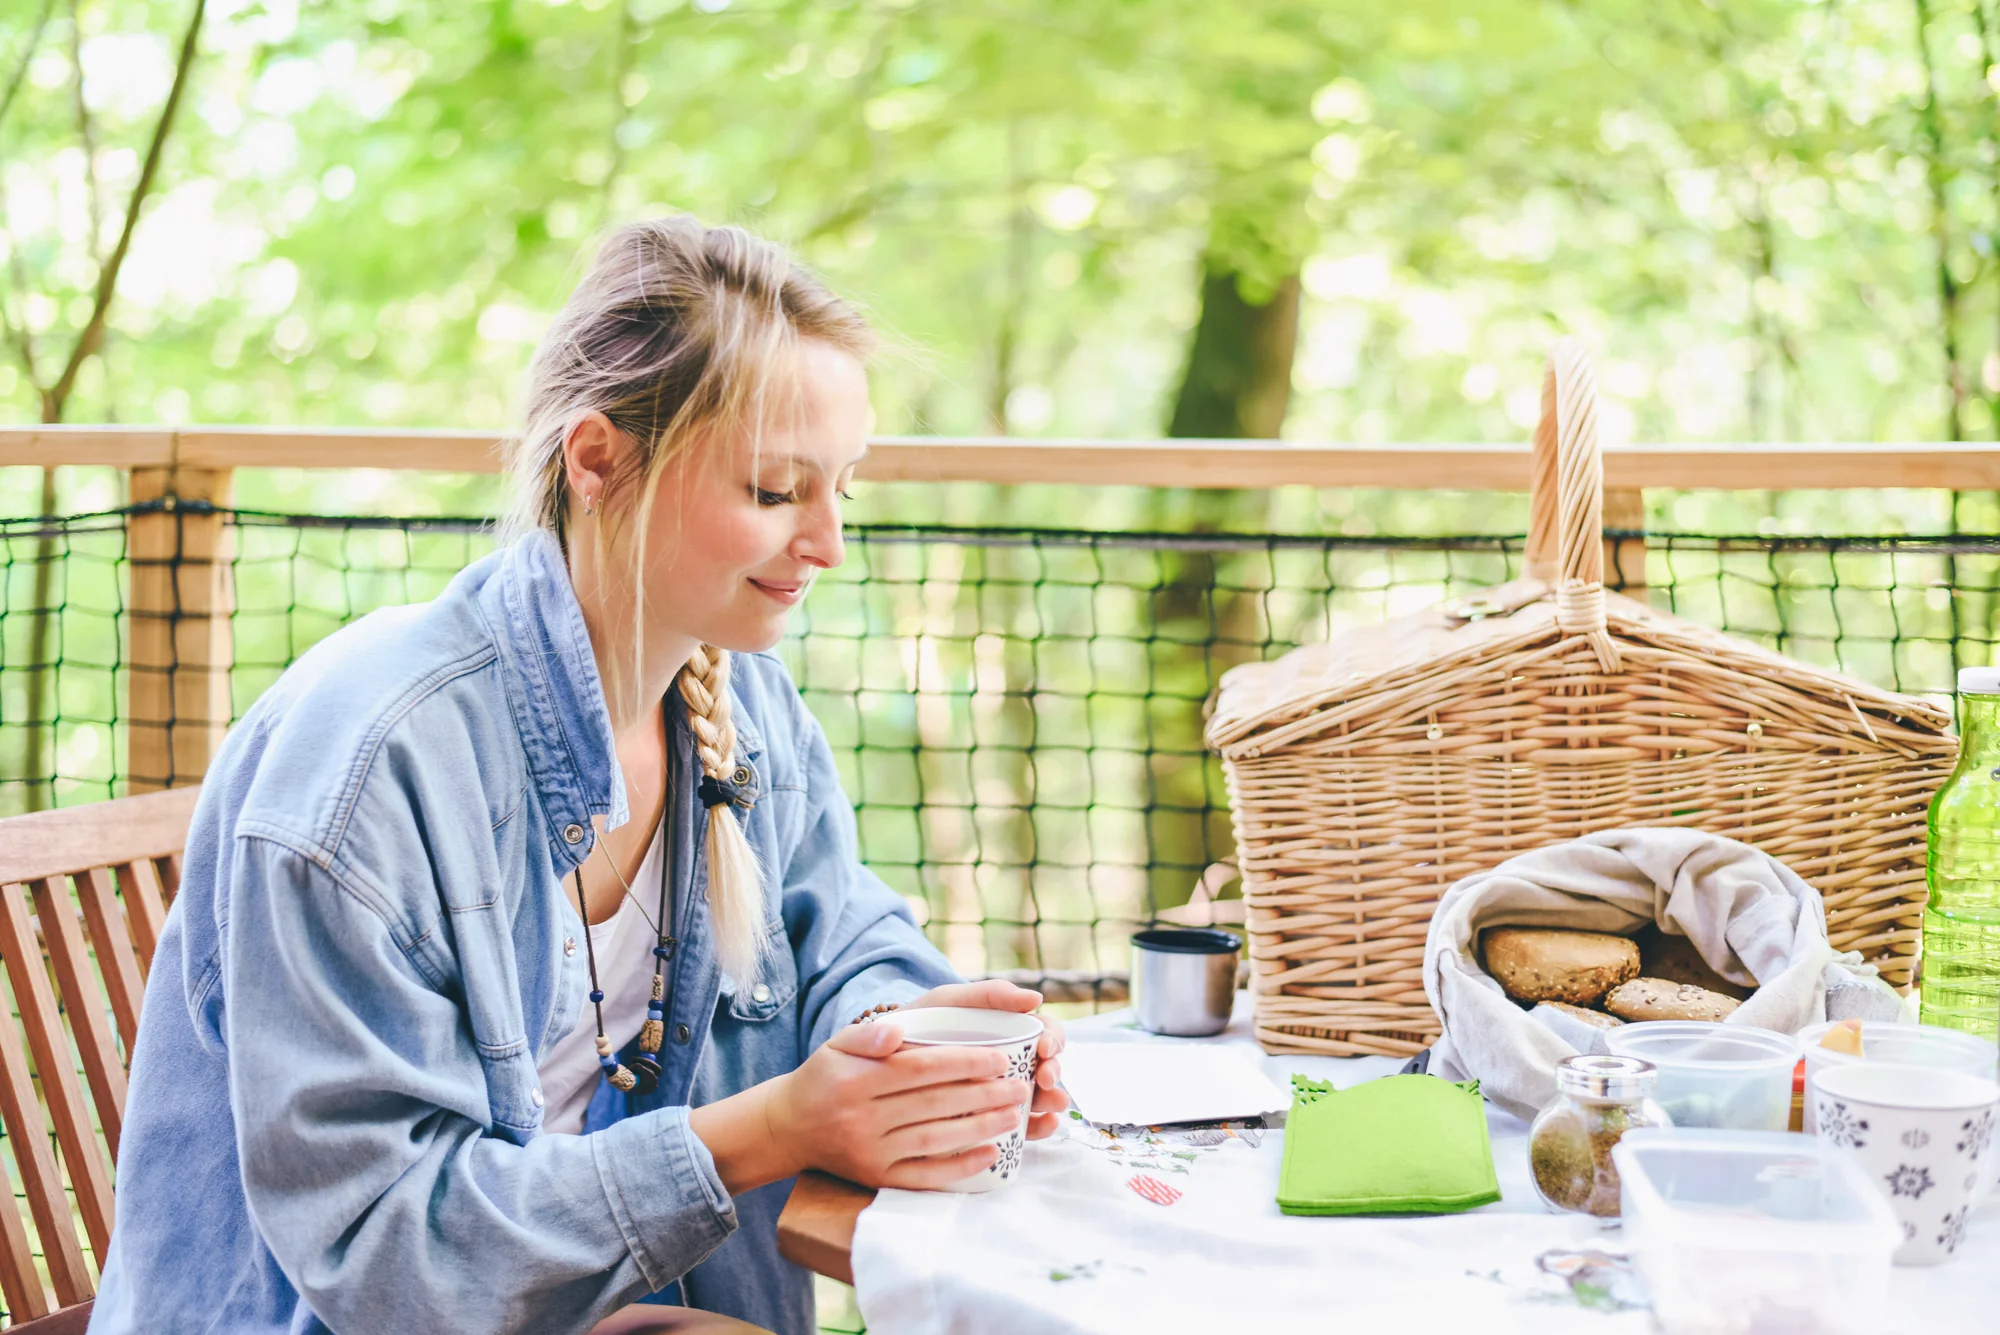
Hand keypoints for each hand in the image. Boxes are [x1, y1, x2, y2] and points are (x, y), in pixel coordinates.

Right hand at [763, 1020, 1030, 1188]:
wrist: (790, 1128)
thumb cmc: (824, 1078)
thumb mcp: (836, 1044)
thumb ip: (867, 1034)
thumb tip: (897, 1031)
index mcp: (857, 1079)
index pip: (921, 1068)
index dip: (964, 1063)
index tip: (1001, 1059)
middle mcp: (861, 1117)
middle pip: (934, 1104)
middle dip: (984, 1094)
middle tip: (1021, 1086)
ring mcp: (869, 1152)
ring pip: (934, 1139)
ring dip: (980, 1128)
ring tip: (1016, 1116)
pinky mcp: (876, 1179)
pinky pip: (922, 1176)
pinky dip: (958, 1168)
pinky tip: (989, 1154)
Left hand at [905, 979, 1068, 1139]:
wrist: (879, 1059)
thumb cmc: (921, 1022)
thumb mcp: (951, 1001)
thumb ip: (989, 994)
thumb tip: (1036, 997)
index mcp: (1008, 1029)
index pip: (1045, 1031)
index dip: (1053, 1038)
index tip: (1044, 1047)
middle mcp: (1011, 1061)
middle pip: (1047, 1065)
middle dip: (1053, 1072)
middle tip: (1044, 1079)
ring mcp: (1001, 1091)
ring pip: (1039, 1096)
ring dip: (1052, 1100)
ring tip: (1051, 1108)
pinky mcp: (989, 1118)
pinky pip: (1021, 1125)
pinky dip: (1039, 1126)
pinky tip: (1043, 1125)